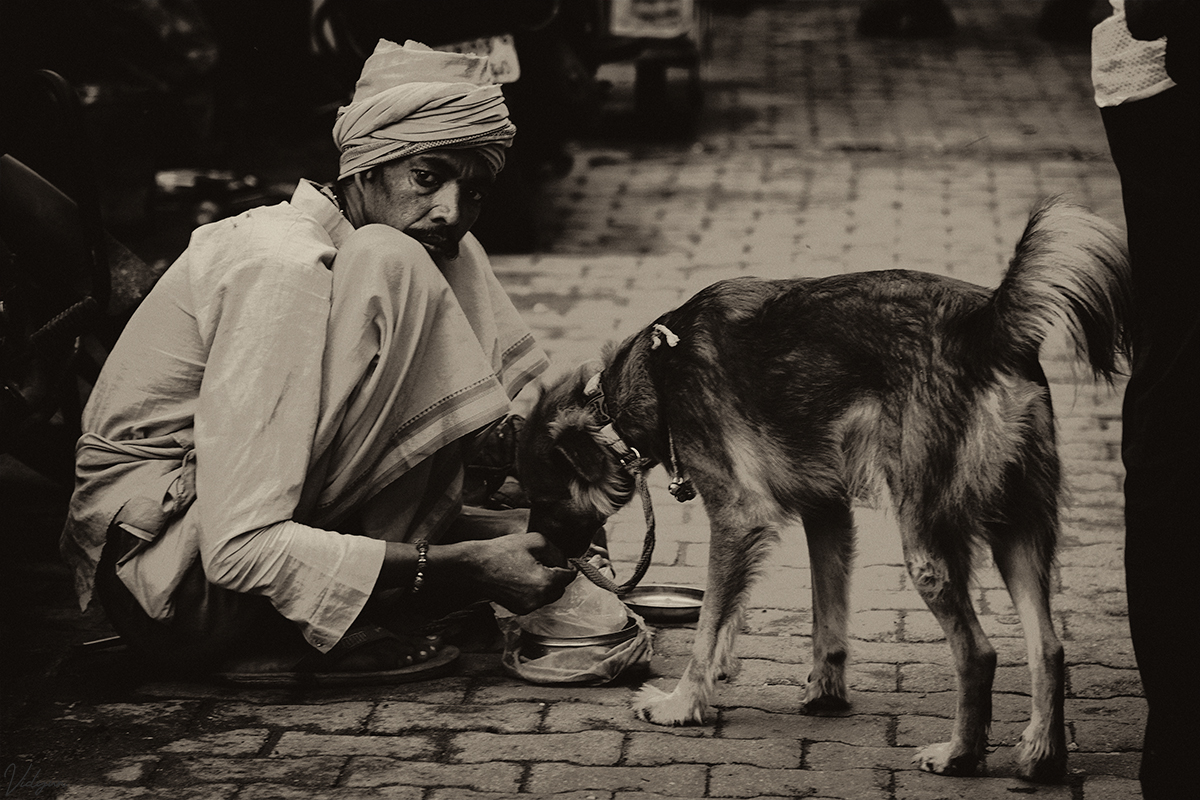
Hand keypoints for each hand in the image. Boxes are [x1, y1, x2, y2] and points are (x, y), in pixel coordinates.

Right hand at [460, 532, 576, 614]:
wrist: (475, 567)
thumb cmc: (502, 551)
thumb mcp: (535, 541)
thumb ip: (556, 551)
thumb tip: (564, 562)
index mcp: (545, 582)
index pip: (569, 576)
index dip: (569, 566)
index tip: (565, 559)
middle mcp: (539, 599)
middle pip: (561, 588)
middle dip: (558, 576)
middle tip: (547, 562)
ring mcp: (528, 607)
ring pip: (549, 596)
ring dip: (547, 584)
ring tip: (533, 569)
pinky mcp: (518, 609)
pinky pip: (536, 600)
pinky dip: (535, 591)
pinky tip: (523, 578)